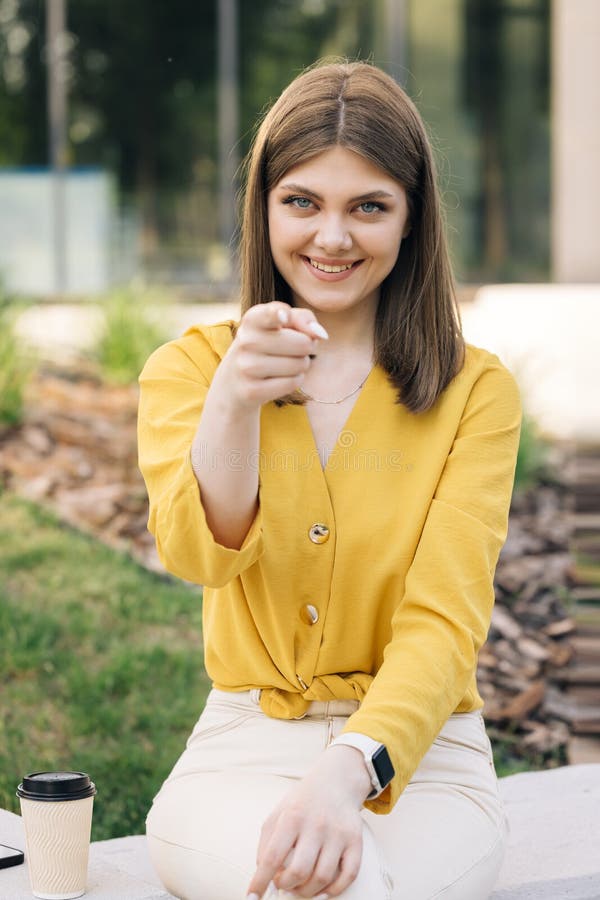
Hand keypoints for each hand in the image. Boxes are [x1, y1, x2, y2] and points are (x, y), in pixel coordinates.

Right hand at [216, 301, 327, 411]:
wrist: (234, 381)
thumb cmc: (267, 345)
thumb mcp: (279, 324)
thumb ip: (302, 318)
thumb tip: (320, 334)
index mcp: (252, 319)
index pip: (268, 314)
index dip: (279, 314)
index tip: (285, 316)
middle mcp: (246, 341)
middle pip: (303, 343)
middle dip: (306, 347)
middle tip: (291, 349)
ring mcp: (246, 367)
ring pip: (300, 364)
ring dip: (300, 365)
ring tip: (282, 364)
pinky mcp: (252, 391)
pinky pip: (293, 383)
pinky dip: (294, 380)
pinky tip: (279, 379)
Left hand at [246, 745, 371, 898]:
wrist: (335, 782)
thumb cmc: (302, 803)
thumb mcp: (278, 814)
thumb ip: (267, 843)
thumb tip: (263, 875)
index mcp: (292, 816)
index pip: (273, 856)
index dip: (260, 881)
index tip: (252, 897)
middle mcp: (316, 824)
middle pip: (299, 871)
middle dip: (286, 886)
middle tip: (283, 884)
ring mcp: (338, 833)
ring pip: (322, 878)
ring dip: (307, 892)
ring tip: (300, 887)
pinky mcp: (355, 840)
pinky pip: (348, 876)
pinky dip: (334, 890)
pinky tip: (323, 890)